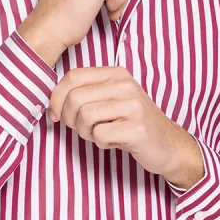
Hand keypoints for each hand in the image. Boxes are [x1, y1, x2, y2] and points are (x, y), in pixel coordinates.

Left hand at [47, 64, 200, 182]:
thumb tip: (52, 103)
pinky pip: (100, 135)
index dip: (56, 98)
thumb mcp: (111, 101)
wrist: (168, 145)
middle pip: (75, 98)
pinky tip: (114, 142)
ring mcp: (133, 105)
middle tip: (82, 130)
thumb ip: (85, 94)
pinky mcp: (137, 128)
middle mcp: (125, 85)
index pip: (73, 77)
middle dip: (70, 119)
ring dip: (85, 133)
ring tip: (99, 135)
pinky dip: (101, 143)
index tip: (56, 115)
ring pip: (85, 116)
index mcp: (116, 74)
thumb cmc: (131, 123)